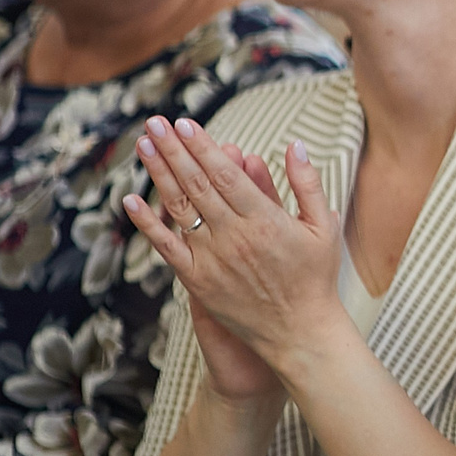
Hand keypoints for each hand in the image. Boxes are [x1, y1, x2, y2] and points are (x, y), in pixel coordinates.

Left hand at [121, 117, 344, 377]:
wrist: (299, 333)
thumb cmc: (315, 278)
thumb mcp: (324, 226)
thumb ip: (307, 184)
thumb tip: (295, 146)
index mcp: (265, 220)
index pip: (225, 174)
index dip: (202, 147)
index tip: (185, 123)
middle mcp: (234, 236)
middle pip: (196, 184)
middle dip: (174, 149)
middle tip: (156, 122)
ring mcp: (212, 259)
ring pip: (179, 208)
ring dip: (158, 174)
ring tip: (143, 145)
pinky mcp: (198, 280)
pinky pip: (167, 247)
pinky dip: (147, 223)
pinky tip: (131, 199)